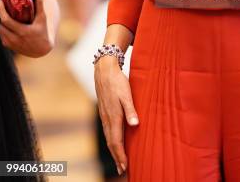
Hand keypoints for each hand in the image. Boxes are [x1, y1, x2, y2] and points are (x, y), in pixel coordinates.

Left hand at [0, 0, 52, 56]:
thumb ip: (39, 1)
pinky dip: (3, 29)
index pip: (6, 20)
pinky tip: (7, 23)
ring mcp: (11, 44)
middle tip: (1, 5)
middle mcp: (15, 39)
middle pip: (0, 25)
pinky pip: (2, 36)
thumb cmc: (43, 29)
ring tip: (5, 14)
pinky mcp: (10, 47)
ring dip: (1, 22)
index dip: (0, 10)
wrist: (43, 49)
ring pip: (0, 31)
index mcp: (23, 31)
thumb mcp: (42, 16)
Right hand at [94, 55, 138, 175]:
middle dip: (117, 157)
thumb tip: (135, 124)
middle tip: (122, 170)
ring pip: (108, 137)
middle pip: (111, 143)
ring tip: (119, 160)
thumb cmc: (117, 81)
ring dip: (113, 150)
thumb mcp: (127, 94)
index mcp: (113, 116)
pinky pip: (107, 131)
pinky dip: (111, 140)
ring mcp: (104, 115)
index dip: (120, 155)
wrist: (104, 70)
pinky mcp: (104, 111)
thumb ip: (131, 109)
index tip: (125, 166)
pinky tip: (114, 142)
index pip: (116, 141)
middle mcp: (107, 119)